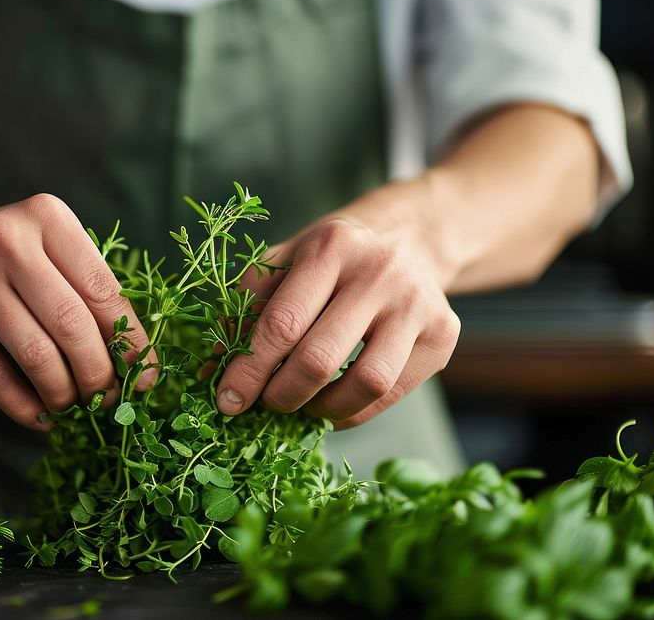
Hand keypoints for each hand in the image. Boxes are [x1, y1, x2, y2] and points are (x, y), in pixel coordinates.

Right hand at [0, 193, 156, 428]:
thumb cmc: (15, 259)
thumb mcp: (54, 253)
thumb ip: (93, 296)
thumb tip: (139, 368)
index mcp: (47, 216)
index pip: (102, 290)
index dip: (129, 341)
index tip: (142, 375)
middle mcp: (5, 239)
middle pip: (71, 325)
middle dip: (98, 373)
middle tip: (109, 398)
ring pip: (36, 355)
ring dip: (64, 394)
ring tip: (76, 407)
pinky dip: (25, 406)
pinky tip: (42, 414)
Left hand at [215, 218, 459, 428]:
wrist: (408, 240)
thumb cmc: (330, 259)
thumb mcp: (283, 264)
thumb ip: (244, 309)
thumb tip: (210, 372)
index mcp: (331, 247)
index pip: (281, 324)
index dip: (248, 371)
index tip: (226, 401)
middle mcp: (380, 272)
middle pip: (319, 359)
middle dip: (280, 395)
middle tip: (265, 404)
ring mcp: (418, 304)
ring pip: (365, 384)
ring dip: (321, 410)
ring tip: (301, 405)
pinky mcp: (443, 335)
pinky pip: (391, 394)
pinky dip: (353, 412)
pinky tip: (332, 405)